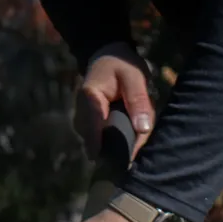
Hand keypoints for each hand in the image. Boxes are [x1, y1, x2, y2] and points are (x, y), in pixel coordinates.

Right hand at [77, 42, 152, 158]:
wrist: (107, 57)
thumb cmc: (121, 64)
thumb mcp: (134, 76)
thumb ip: (138, 101)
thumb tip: (142, 129)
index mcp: (90, 100)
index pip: (96, 132)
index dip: (110, 151)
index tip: (125, 164)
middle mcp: (80, 116)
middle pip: (98, 144)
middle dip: (118, 149)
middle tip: (136, 152)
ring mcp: (82, 124)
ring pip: (100, 146)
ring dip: (117, 146)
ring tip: (134, 140)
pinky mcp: (87, 129)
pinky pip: (101, 142)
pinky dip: (115, 141)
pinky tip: (127, 135)